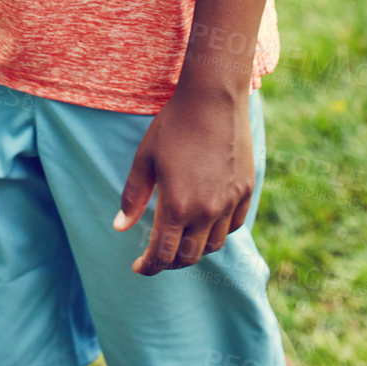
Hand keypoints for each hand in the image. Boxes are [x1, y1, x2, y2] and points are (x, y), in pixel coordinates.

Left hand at [112, 87, 254, 275]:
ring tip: (181, 240)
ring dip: (194, 250)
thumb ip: (133, 196)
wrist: (213, 98)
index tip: (139, 267)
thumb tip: (120, 227)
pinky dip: (218, 232)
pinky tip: (206, 223)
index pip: (162, 255)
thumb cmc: (174, 125)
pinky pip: (233, 225)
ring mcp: (230, 202)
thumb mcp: (145, 159)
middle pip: (188, 257)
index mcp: (176, 206)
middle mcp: (206, 210)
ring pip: (213, 245)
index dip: (148, 266)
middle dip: (169, 262)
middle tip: (157, 255)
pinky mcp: (246, 190)